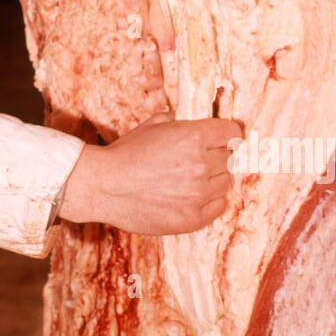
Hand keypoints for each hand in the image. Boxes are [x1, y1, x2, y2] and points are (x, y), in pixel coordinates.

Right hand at [58, 112, 239, 233]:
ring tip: (189, 182)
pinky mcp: (193, 218)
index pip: (232, 132)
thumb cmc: (124, 154)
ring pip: (225, 183)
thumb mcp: (151, 127)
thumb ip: (175, 121)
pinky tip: (192, 197)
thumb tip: (186, 118)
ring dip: (213, 181)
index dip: (226, 135)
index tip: (221, 140)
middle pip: (229, 158)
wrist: (103, 186)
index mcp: (192, 136)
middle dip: (215, 157)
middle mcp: (200, 163)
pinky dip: (210, 202)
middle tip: (196, 162)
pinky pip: (219, 207)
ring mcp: (198, 193)